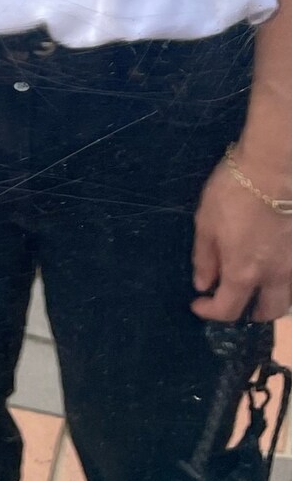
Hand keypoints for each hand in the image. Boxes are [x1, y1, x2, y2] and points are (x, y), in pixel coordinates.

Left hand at [192, 151, 291, 322]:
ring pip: (289, 298)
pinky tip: (275, 267)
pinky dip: (286, 281)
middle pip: (268, 312)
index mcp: (243, 273)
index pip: (228, 310)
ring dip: (273, 300)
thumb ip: (204, 258)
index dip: (210, 312)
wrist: (275, 167)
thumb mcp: (206, 223)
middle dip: (250, 313)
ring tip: (260, 289)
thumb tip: (203, 284)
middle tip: (237, 302)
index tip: (198, 303)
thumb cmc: (234, 192)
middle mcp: (274, 276)